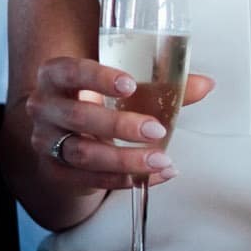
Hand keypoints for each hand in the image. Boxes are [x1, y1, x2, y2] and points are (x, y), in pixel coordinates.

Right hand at [25, 57, 215, 190]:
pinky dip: (124, 179)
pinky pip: (89, 178)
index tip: (130, 85)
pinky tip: (153, 176)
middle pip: (78, 116)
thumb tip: (206, 85)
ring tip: (160, 160)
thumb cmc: (98, 98)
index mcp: (56, 75)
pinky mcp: (56, 170)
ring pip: (82, 153)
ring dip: (124, 159)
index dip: (98, 78)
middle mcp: (44, 107)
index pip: (72, 71)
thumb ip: (161, 83)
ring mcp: (46, 141)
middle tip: (156, 129)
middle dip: (120, 125)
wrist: (66, 132)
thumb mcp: (121, 84)